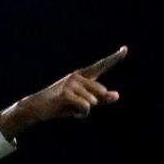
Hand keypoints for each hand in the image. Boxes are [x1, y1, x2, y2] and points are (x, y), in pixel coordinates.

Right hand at [0, 47, 126, 138]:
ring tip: (71, 108)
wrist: (38, 107)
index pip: (102, 66)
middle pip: (101, 92)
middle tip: (77, 105)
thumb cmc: (62, 104)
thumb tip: (116, 95)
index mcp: (83, 76)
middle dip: (93, 104)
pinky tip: (71, 113)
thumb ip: (100, 99)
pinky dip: (81, 114)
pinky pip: (85, 107)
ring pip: (93, 101)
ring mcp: (71, 83)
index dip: (115, 58)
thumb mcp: (83, 102)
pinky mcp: (66, 92)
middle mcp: (78, 76)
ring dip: (85, 111)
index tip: (125, 49)